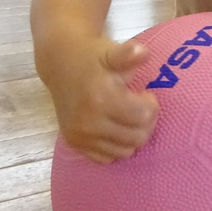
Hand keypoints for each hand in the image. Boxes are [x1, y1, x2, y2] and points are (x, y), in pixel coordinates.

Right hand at [50, 39, 160, 162]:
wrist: (60, 64)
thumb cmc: (92, 57)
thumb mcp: (111, 51)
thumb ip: (128, 54)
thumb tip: (143, 52)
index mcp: (101, 98)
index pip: (144, 117)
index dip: (151, 105)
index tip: (144, 94)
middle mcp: (89, 122)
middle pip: (138, 138)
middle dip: (146, 122)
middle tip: (139, 106)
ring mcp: (80, 136)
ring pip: (125, 152)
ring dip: (132, 135)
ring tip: (127, 116)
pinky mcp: (74, 144)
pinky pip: (106, 158)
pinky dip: (116, 146)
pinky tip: (114, 127)